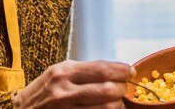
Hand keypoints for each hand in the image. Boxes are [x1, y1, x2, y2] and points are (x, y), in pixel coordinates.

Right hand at [14, 60, 131, 107]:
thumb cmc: (45, 90)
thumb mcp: (59, 73)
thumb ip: (84, 71)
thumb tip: (115, 70)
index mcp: (63, 72)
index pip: (101, 70)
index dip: (121, 71)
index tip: (130, 71)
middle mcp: (64, 90)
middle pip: (107, 89)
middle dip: (122, 89)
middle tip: (125, 88)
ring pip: (106, 107)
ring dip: (117, 104)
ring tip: (116, 101)